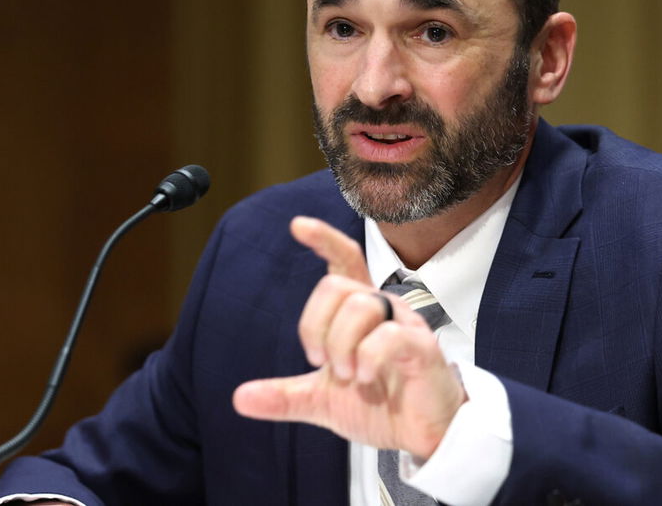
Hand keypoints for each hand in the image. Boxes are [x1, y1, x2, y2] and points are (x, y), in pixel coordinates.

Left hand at [233, 216, 465, 458]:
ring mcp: (405, 325)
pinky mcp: (422, 348)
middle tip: (322, 363)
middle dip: (316, 327)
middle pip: (336, 288)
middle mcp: (383, 309)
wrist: (422, 436)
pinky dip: (368, 357)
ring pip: (360, 305)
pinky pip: (388, 335)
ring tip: (350, 376)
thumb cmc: (380, 406)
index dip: (324, 240)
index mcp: (359, 312)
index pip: (344, 261)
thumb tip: (239, 399)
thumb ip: (285, 396)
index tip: (297, 225)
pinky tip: (366, 378)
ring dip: (342, 345)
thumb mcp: (323, 401)